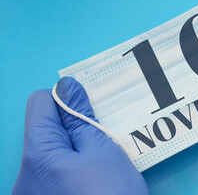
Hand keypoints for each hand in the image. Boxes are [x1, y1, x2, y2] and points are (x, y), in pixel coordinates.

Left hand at [13, 77, 149, 194]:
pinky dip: (72, 167)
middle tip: (102, 140)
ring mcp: (31, 194)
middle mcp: (23, 176)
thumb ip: (80, 117)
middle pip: (45, 129)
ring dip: (76, 148)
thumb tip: (67, 86)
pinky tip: (93, 180)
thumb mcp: (102, 151)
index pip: (41, 103)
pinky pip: (53, 172)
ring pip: (52, 151)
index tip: (90, 112)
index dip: (67, 100)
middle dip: (74, 128)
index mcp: (36, 155)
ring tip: (101, 164)